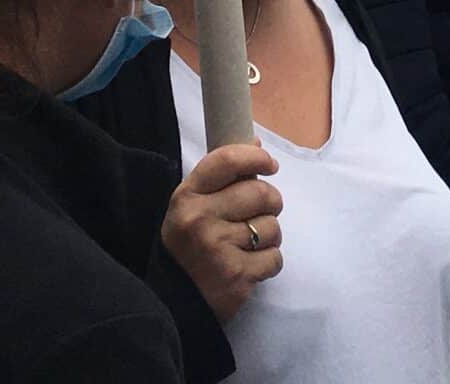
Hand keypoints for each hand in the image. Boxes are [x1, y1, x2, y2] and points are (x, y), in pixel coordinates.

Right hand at [162, 143, 282, 320]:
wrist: (174, 304)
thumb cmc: (187, 249)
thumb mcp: (191, 208)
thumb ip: (221, 178)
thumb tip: (257, 145)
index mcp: (187, 198)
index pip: (227, 160)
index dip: (255, 158)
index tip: (269, 164)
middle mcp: (201, 219)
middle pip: (260, 193)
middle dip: (270, 202)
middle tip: (262, 212)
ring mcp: (219, 248)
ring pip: (272, 226)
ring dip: (269, 236)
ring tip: (250, 244)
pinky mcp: (237, 276)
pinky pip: (275, 257)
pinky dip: (269, 262)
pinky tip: (250, 266)